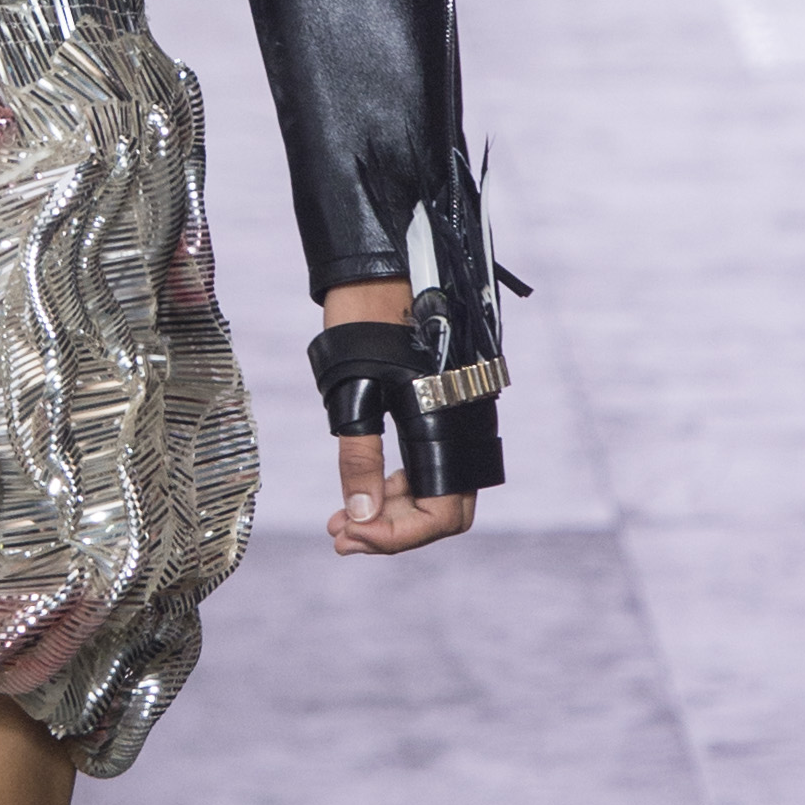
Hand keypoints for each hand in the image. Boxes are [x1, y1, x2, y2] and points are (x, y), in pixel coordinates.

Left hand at [321, 275, 476, 557]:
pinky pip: (430, 466)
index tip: (348, 537)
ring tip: (340, 520)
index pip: (440, 515)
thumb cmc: (364, 322)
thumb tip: (357, 519)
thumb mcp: (352, 397)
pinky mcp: (443, 410)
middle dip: (394, 531)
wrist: (381, 267)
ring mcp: (457, 420)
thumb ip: (357, 462)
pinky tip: (360, 491)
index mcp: (448, 426)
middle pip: (445, 511)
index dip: (395, 537)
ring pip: (436, 490)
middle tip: (341, 537)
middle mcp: (465, 428)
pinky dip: (397, 485)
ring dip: (392, 511)